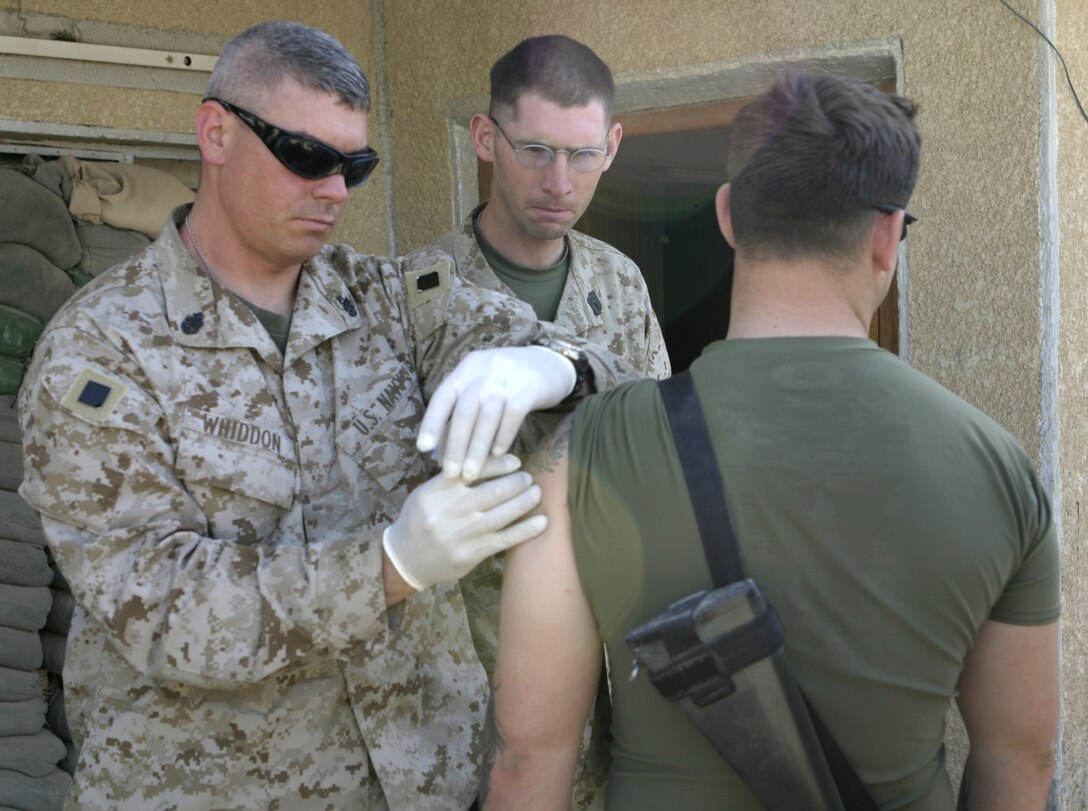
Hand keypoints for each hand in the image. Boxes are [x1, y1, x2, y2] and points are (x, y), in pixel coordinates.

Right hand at [383, 454, 546, 590]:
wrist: (406, 559)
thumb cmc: (419, 520)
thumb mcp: (426, 493)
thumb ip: (452, 478)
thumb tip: (489, 458)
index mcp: (437, 491)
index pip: (472, 470)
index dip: (499, 464)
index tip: (515, 461)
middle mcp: (450, 511)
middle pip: (493, 491)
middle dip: (518, 482)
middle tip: (529, 477)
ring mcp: (463, 534)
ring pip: (503, 514)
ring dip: (525, 501)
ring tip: (536, 492)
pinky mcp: (473, 553)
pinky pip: (506, 539)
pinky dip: (526, 529)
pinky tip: (542, 521)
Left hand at [417, 346, 574, 479]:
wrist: (551, 363)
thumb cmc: (508, 382)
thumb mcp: (482, 384)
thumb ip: (462, 408)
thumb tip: (439, 445)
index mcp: (467, 369)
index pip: (443, 396)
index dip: (432, 422)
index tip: (423, 448)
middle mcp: (484, 371)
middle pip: (465, 410)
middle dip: (455, 444)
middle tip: (450, 472)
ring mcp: (508, 377)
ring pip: (487, 416)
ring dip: (477, 448)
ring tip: (471, 473)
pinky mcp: (530, 388)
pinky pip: (513, 415)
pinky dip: (503, 436)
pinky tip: (498, 454)